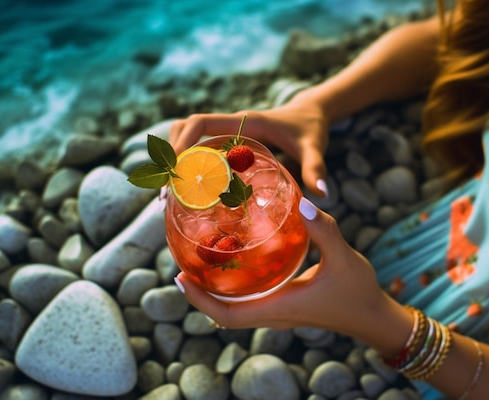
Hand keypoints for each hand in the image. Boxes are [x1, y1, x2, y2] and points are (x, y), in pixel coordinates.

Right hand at [169, 99, 330, 196]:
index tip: (174, 170)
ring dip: (176, 160)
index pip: (200, 122)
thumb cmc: (312, 128)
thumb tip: (320, 196)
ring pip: (188, 138)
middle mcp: (230, 124)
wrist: (313, 113)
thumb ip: (316, 168)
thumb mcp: (314, 147)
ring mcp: (226, 132)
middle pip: (185, 129)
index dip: (182, 143)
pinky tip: (190, 192)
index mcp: (244, 121)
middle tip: (168, 191)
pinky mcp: (228, 142)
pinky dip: (188, 164)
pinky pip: (200, 148)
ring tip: (172, 194)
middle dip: (172, 156)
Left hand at [174, 197, 390, 336]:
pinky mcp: (285, 308)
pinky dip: (233, 290)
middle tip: (180, 265)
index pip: (228, 316)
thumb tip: (302, 201)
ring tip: (198, 262)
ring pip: (235, 311)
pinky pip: (249, 303)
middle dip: (198, 295)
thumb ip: (324, 229)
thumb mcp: (344, 257)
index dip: (199, 301)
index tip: (178, 279)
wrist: (374, 318)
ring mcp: (278, 315)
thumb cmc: (360, 292)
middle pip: (224, 315)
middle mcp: (274, 316)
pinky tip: (233, 265)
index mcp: (280, 309)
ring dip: (213, 293)